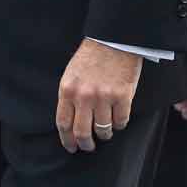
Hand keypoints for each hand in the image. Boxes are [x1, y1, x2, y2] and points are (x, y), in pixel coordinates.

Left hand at [56, 38, 141, 152]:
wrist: (113, 40)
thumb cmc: (91, 56)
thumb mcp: (71, 74)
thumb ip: (70, 96)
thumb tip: (71, 120)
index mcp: (67, 90)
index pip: (64, 123)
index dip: (67, 140)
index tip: (71, 146)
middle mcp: (84, 96)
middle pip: (82, 132)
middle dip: (85, 144)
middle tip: (88, 147)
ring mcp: (104, 97)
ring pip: (103, 129)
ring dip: (104, 135)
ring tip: (105, 133)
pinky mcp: (123, 96)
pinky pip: (121, 121)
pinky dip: (120, 125)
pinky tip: (118, 121)